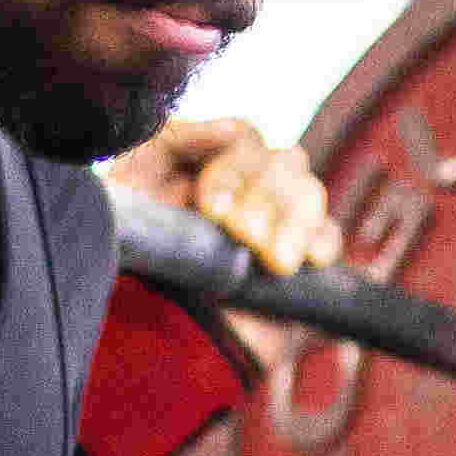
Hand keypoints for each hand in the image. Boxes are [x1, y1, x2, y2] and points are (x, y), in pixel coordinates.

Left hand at [99, 113, 332, 272]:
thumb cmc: (128, 248)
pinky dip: (322, 243)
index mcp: (206, 160)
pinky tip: (310, 260)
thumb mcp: (134, 183)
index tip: (212, 211)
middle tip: (244, 238)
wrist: (135, 328)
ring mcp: (274, 221)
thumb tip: (229, 128)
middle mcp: (244, 184)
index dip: (234, 171)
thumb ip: (173, 141)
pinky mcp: (295, 263)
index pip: (243, 139)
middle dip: (264, 200)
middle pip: (284, 162)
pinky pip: (327, 236)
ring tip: (275, 262)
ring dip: (295, 224)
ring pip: (308, 194)